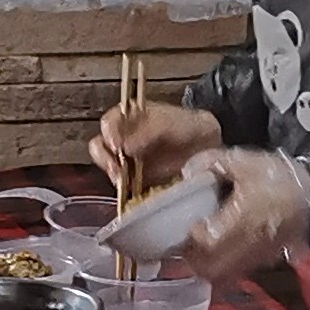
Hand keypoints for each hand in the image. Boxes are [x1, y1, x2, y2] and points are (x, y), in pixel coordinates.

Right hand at [96, 99, 220, 194]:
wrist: (209, 146)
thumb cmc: (188, 127)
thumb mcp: (171, 122)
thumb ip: (148, 131)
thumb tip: (125, 147)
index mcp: (129, 118)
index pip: (109, 123)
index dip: (109, 132)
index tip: (116, 143)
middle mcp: (124, 139)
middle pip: (100, 148)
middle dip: (104, 158)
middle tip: (115, 167)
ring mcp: (129, 162)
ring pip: (109, 169)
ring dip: (113, 175)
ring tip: (123, 180)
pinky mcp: (138, 183)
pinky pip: (124, 189)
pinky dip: (125, 191)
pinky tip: (134, 191)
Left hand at [178, 149, 309, 281]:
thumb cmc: (277, 175)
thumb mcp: (243, 159)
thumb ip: (211, 162)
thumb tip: (187, 171)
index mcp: (245, 215)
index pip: (210, 240)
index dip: (193, 237)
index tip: (189, 224)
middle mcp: (252, 241)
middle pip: (212, 267)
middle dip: (194, 258)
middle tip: (187, 242)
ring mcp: (260, 255)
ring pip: (224, 275)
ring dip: (207, 267)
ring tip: (200, 249)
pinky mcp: (267, 260)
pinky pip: (238, 273)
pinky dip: (224, 268)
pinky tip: (219, 252)